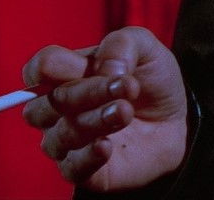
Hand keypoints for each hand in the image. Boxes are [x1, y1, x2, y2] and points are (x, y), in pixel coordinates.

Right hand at [22, 26, 188, 191]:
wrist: (175, 119)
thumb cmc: (150, 80)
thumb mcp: (144, 47)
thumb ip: (121, 44)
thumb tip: (106, 69)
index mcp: (63, 75)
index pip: (38, 69)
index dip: (59, 66)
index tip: (100, 65)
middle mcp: (56, 110)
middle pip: (44, 104)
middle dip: (86, 92)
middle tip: (126, 86)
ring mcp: (66, 141)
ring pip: (60, 136)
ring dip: (94, 120)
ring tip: (125, 111)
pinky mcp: (83, 170)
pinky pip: (72, 168)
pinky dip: (88, 156)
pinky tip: (107, 144)